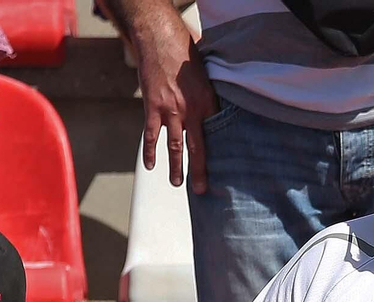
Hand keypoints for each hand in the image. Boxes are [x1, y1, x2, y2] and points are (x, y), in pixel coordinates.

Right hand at [126, 4, 219, 190]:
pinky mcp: (153, 108)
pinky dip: (150, 151)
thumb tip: (214, 108)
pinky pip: (151, 135)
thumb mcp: (207, 76)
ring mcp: (172, 111)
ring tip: (177, 183)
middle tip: (202, 190)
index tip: (223, 168)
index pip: (217, 134)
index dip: (219, 153)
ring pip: (176, 147)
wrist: (160, 39)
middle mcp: (192, 111)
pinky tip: (150, 164)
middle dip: (200, 172)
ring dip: (177, 167)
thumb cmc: (186, 53)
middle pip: (198, 148)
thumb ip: (209, 95)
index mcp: (209, 103)